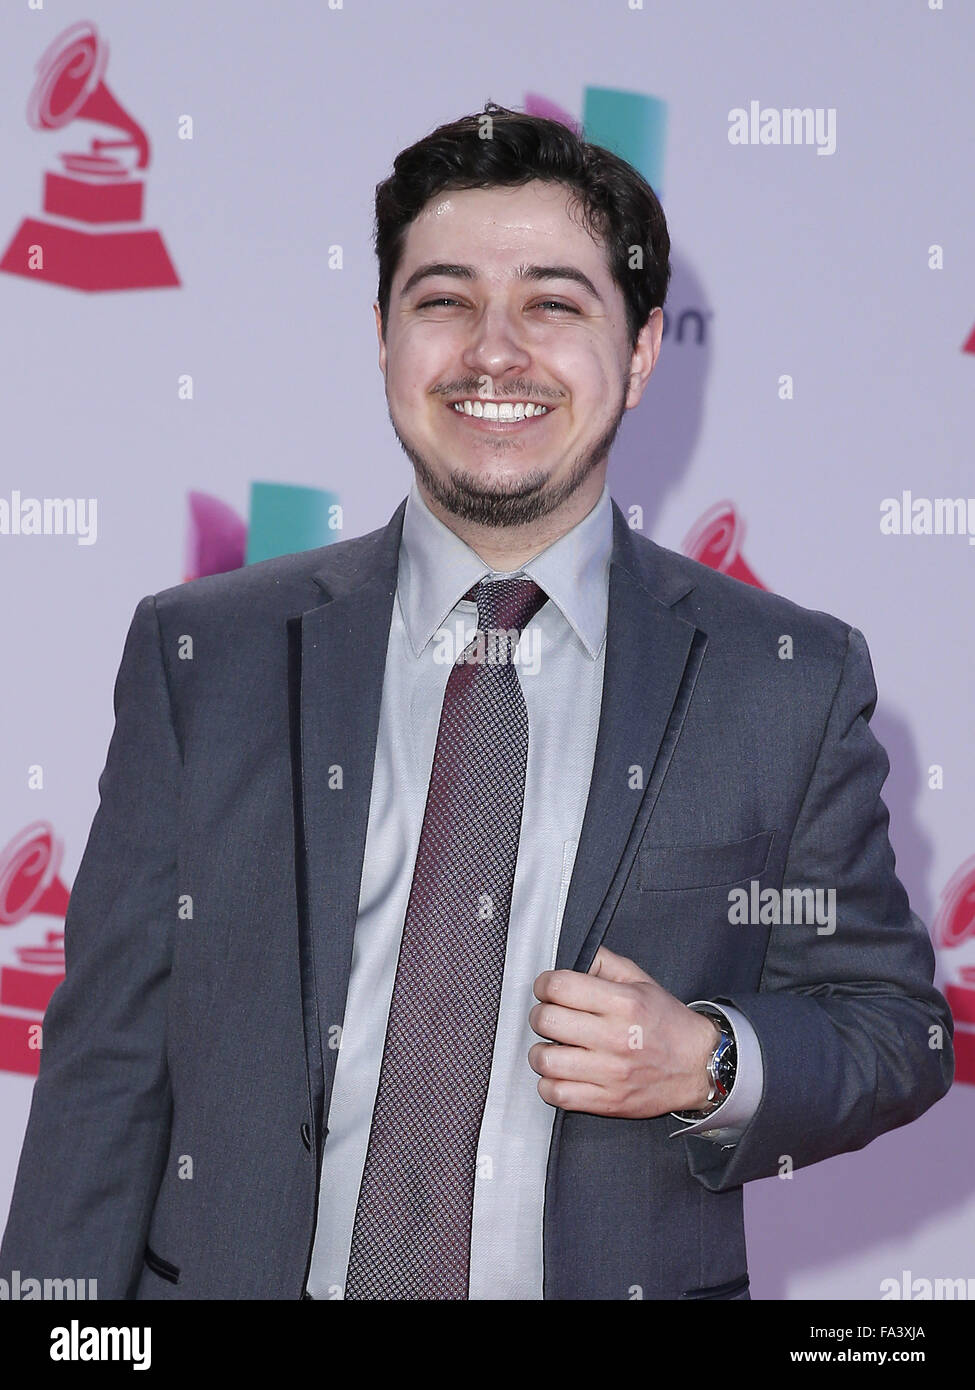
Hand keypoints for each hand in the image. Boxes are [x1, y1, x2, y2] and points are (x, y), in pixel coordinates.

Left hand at [528, 945, 719, 1117]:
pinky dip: (549, 1084)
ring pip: (545, 1060)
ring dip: (541, 1051)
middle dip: (540, 1015)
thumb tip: (571, 956)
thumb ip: (604, 962)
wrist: (699, 1066)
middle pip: (546, 1020)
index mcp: (623, 1002)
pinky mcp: (607, 1101)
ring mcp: (610, 1073)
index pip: (559, 986)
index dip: (544, 984)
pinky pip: (557, 1094)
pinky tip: (561, 1073)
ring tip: (553, 1047)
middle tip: (549, 1016)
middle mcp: (615, 1037)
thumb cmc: (667, 1022)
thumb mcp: (641, 981)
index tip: (547, 989)